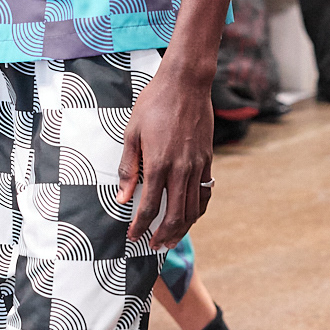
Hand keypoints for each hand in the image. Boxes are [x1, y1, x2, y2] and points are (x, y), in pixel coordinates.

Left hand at [119, 66, 213, 248]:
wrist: (186, 84)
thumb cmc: (153, 104)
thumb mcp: (132, 133)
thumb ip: (128, 168)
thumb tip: (122, 197)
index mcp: (159, 163)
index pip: (150, 206)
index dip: (140, 226)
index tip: (132, 236)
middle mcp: (181, 169)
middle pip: (175, 215)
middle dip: (163, 235)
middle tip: (153, 246)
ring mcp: (198, 166)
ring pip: (193, 209)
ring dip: (182, 229)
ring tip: (170, 239)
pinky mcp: (208, 160)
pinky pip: (205, 194)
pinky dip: (198, 210)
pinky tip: (190, 216)